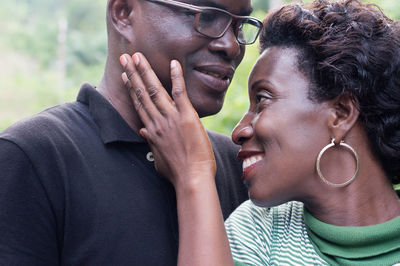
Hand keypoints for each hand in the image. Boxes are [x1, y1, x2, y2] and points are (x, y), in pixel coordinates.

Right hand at [120, 53, 215, 188]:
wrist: (192, 179)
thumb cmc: (178, 173)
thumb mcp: (159, 159)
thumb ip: (151, 143)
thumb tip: (143, 132)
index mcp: (151, 131)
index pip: (139, 104)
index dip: (131, 88)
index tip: (125, 75)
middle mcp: (157, 122)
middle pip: (142, 93)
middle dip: (133, 73)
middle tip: (125, 57)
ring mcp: (171, 118)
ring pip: (155, 90)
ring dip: (146, 71)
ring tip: (138, 57)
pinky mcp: (187, 117)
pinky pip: (180, 92)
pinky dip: (176, 77)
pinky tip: (173, 63)